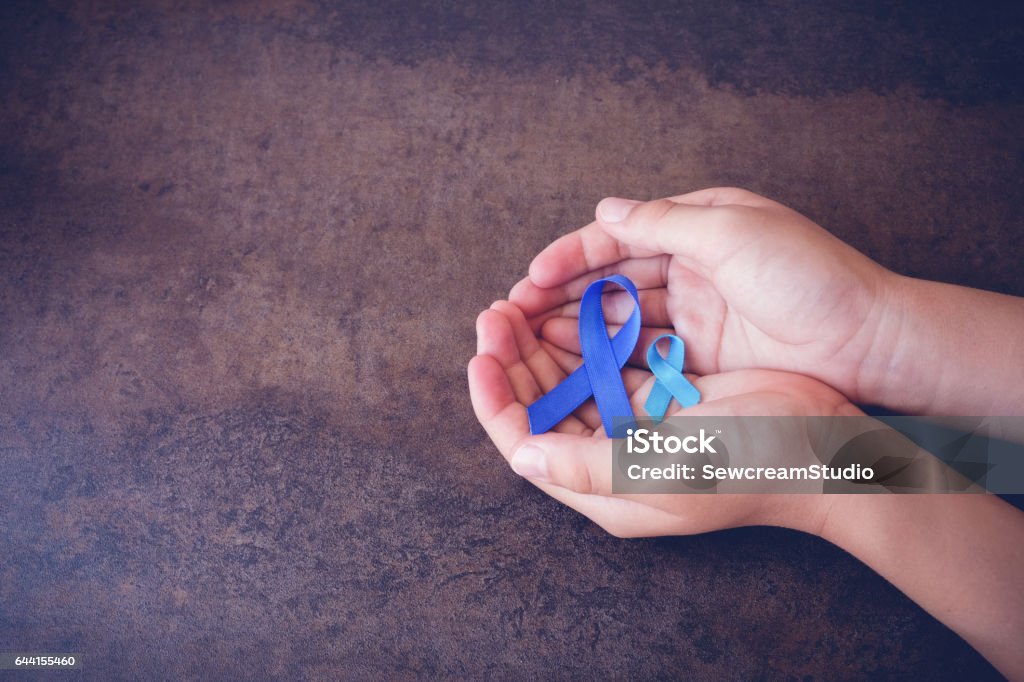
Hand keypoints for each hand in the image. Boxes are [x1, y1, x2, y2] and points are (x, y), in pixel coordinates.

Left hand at [468, 299, 857, 537]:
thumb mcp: (662, 473)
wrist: (819, 448)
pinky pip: (607, 364)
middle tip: (495, 313)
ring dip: (541, 344)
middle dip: (513, 360)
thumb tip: (520, 455)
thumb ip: (588, 466)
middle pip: (541, 405)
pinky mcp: (662, 396)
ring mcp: (635, 425)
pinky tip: (568, 308)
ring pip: (569, 380)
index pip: (525, 442)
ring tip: (518, 305)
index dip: (496, 400)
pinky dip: (584, 337)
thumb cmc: (744, 466)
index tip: (480, 354)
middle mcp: (610, 457)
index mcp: (602, 486)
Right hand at [509, 188, 899, 405]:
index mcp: (699, 227)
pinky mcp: (703, 357)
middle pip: (612, 279)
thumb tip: (604, 209)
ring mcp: (696, 316)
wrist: (867, 343)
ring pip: (621, 319)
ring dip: (577, 327)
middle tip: (516, 314)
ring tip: (532, 341)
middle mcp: (692, 269)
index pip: (619, 236)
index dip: (571, 255)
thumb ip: (663, 221)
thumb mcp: (733, 232)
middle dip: (562, 294)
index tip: (531, 278)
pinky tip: (574, 364)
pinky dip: (608, 356)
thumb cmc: (807, 277)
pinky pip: (644, 353)